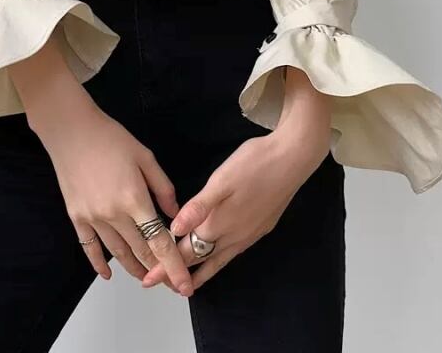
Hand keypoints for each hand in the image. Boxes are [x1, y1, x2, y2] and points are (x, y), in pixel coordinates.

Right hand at [10, 31, 194, 296]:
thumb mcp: (145, 157)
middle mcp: (113, 215)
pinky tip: (107, 274)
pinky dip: (98, 264)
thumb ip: (163, 188)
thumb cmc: (111, 138)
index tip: (185, 286)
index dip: (174, 266)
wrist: (71, 131)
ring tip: (148, 280)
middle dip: (159, 271)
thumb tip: (175, 214)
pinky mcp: (76, 217)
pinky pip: (89, 247)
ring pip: (118, 253)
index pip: (159, 242)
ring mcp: (92, 219)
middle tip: (173, 283)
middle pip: (141, 252)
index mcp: (135, 199)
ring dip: (135, 269)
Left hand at [141, 65, 332, 291]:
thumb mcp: (222, 180)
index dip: (166, 264)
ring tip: (186, 284)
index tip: (148, 278)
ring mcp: (249, 234)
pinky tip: (217, 256)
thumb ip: (198, 207)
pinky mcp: (261, 228)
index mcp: (219, 224)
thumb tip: (174, 232)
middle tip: (160, 283)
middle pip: (202, 261)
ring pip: (219, 261)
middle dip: (180, 273)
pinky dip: (218, 261)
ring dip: (200, 272)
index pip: (187, 252)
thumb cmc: (255, 163)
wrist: (293, 158)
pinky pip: (233, 253)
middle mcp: (234, 236)